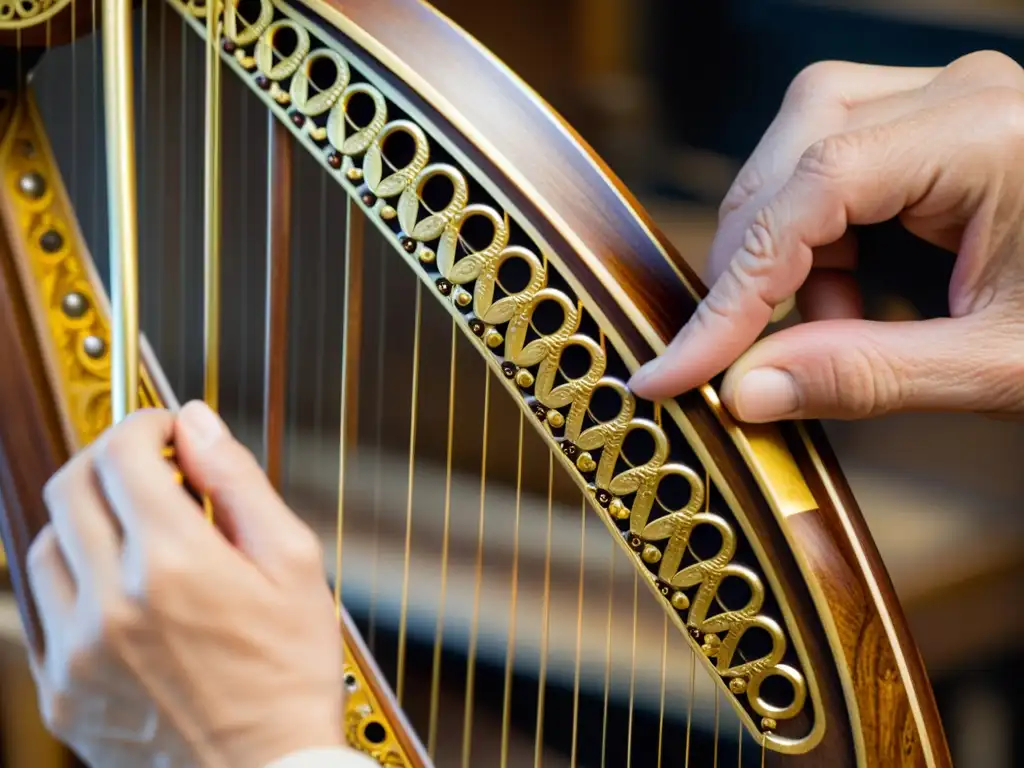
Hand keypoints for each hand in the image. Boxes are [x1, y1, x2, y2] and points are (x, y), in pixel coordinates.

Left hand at [26, 401, 364, 766]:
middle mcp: (113, 601)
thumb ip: (239, 481)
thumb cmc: (290, 672)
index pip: (124, 453)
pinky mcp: (62, 689)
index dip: (144, 424)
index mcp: (175, 562)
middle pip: (71, 486)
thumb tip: (195, 421)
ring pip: (45, 542)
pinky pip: (42, 608)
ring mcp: (77, 650)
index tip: (166, 430)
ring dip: (85, 516)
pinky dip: (73, 577)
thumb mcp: (294, 563)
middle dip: (108, 458)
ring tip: (134, 530)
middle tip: (148, 467)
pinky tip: (118, 586)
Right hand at [630, 51, 1023, 420]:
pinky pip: (837, 157)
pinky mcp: (939, 123)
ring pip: (804, 144)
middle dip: (754, 261)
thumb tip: (747, 392)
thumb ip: (867, 376)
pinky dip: (819, 234)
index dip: (732, 289)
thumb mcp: (998, 366)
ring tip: (818, 323)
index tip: (677, 366)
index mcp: (990, 137)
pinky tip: (845, 292)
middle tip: (742, 350)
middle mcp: (964, 94)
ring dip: (786, 244)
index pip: (814, 193)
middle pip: (797, 151)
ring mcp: (952, 99)